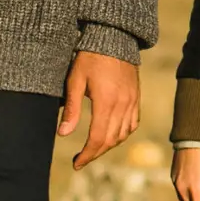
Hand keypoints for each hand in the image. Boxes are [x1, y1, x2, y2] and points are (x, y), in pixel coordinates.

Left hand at [60, 51, 139, 170]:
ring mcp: (132, 101)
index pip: (97, 138)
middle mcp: (123, 104)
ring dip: (108, 146)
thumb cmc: (90, 57)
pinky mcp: (136, 97)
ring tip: (93, 149)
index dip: (87, 155)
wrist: (114, 37)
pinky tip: (112, 136)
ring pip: (123, 134)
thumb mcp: (75, 80)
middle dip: (95, 154)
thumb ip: (71, 108)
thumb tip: (63, 134)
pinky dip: (123, 134)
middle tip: (81, 160)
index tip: (76, 163)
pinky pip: (133, 124)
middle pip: (110, 140)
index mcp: (106, 102)